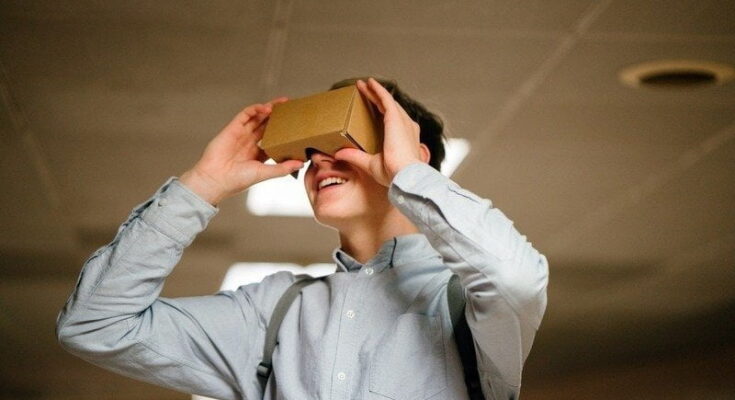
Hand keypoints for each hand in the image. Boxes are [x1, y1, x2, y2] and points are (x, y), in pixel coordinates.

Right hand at [179, 99, 303, 205]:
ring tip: (282, 103)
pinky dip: (255, 109)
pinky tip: (266, 107)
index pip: (273, 139)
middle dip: (278, 116)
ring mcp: (241, 134)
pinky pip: (244, 115)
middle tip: (291, 108)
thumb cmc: (237, 180)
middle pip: (267, 125)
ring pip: (257, 117)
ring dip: (269, 109)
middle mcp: (250, 142)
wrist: (215, 179)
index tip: (296, 126)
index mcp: (258, 154)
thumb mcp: (264, 173)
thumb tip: (301, 163)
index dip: (284, 132)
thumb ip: (282, 168)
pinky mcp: (232, 128)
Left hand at [334, 78, 427, 186]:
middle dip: (377, 98)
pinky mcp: (395, 117)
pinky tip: (369, 83)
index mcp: (404, 140)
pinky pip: (385, 98)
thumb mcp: (370, 164)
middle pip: (389, 108)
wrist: (404, 175)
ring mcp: (402, 121)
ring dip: (375, 92)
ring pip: (386, 101)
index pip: (391, 122)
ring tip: (364, 84)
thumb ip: (355, 156)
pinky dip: (377, 89)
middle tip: (365, 90)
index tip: (371, 107)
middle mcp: (406, 128)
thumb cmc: (393, 174)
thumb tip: (339, 153)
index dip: (381, 112)